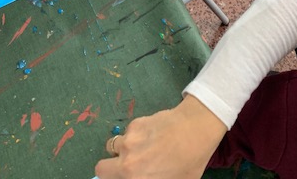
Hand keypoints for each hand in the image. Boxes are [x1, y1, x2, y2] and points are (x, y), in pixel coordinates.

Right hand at [94, 95, 226, 178]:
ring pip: (114, 147)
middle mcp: (126, 162)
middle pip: (101, 168)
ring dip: (122, 150)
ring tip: (142, 149)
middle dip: (110, 170)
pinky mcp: (134, 124)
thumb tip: (140, 176)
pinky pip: (127, 133)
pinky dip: (134, 136)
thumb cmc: (189, 163)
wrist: (195, 129)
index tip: (123, 177)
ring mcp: (128, 141)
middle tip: (126, 168)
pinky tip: (152, 135)